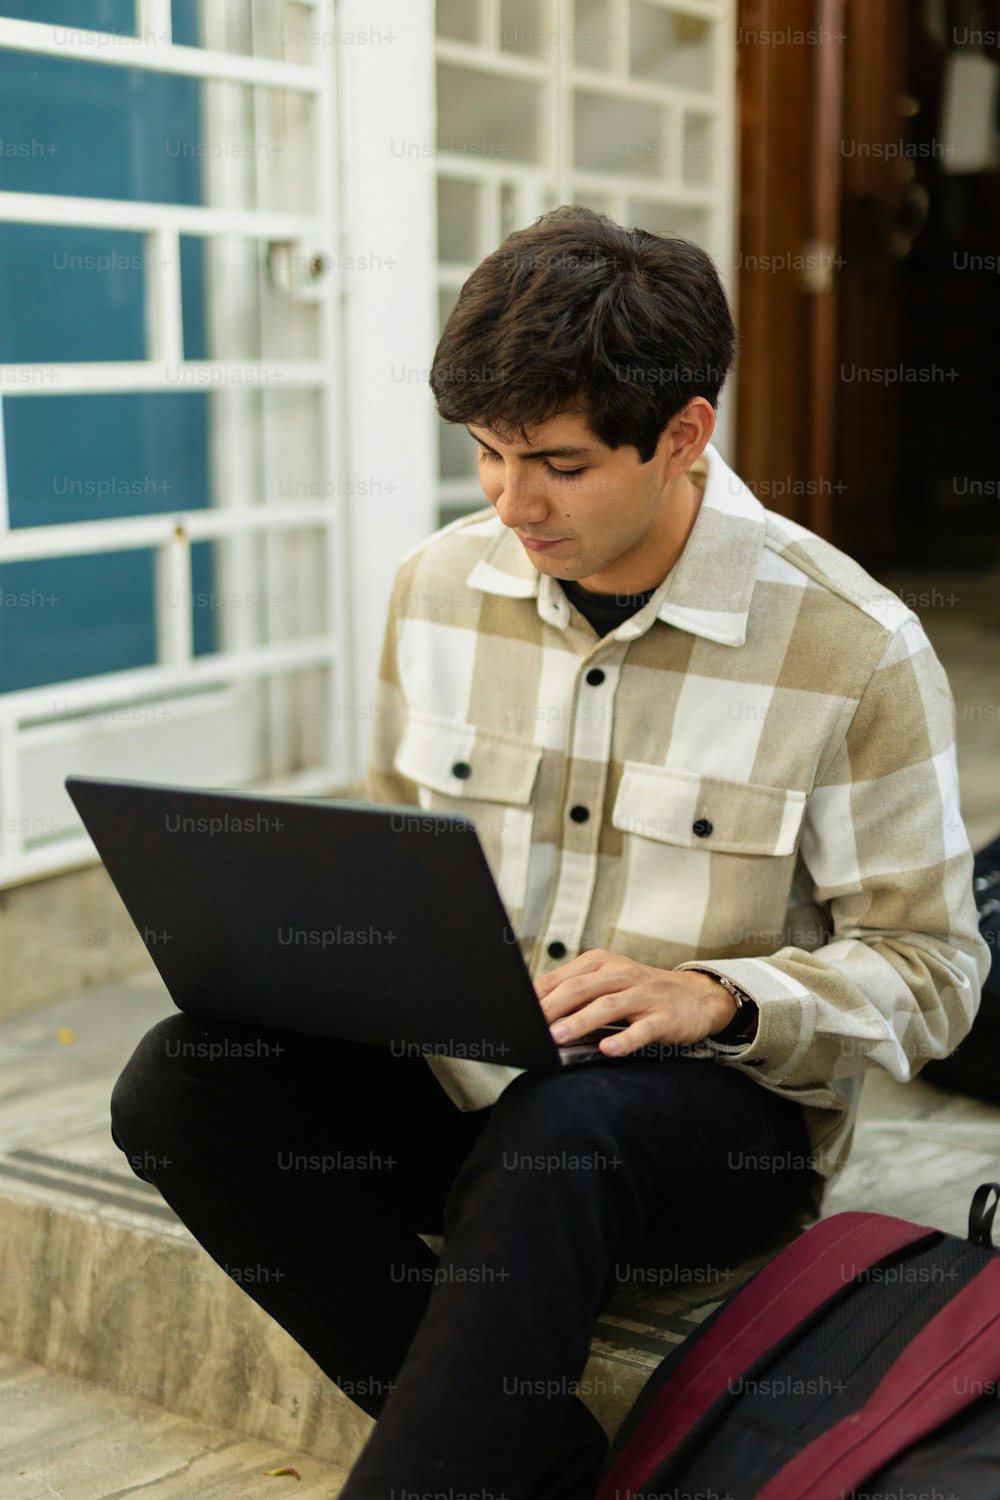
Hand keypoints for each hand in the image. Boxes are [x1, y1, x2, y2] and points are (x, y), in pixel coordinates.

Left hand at [535, 950, 739, 1056]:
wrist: (698, 997)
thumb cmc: (644, 991)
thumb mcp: (610, 981)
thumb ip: (577, 992)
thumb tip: (537, 1010)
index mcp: (603, 963)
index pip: (563, 977)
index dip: (539, 995)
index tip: (517, 1011)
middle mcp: (622, 975)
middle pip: (580, 989)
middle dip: (552, 1007)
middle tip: (530, 1025)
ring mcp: (644, 995)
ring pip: (606, 1007)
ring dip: (579, 1022)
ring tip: (557, 1037)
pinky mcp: (663, 1017)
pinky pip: (640, 1030)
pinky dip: (623, 1040)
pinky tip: (607, 1049)